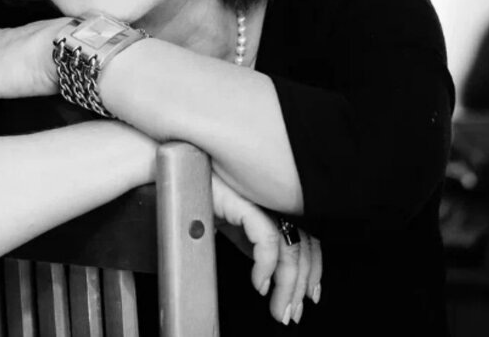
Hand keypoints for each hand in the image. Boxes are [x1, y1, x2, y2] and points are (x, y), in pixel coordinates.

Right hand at [211, 175, 321, 325]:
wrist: (175, 177)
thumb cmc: (202, 192)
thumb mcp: (234, 226)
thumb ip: (253, 242)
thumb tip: (269, 272)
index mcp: (274, 202)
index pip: (308, 237)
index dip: (313, 268)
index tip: (307, 295)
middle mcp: (273, 199)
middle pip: (303, 245)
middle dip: (300, 285)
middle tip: (290, 311)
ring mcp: (262, 198)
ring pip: (290, 246)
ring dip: (286, 285)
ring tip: (277, 307)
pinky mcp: (245, 201)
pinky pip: (267, 238)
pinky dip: (266, 266)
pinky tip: (260, 283)